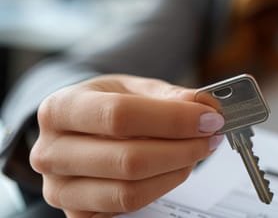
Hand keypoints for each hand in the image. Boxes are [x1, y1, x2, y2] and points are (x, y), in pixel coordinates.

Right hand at [29, 74, 224, 216]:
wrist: (79, 129)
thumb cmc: (107, 105)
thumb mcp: (134, 88)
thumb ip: (170, 96)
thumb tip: (205, 106)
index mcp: (61, 109)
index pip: (120, 116)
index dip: (172, 119)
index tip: (209, 117)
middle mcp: (51, 151)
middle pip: (128, 160)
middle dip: (182, 149)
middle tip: (211, 137)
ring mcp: (59, 189)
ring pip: (129, 192)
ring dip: (176, 172)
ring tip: (196, 151)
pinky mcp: (76, 215)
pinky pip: (127, 210)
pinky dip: (161, 189)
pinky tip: (175, 169)